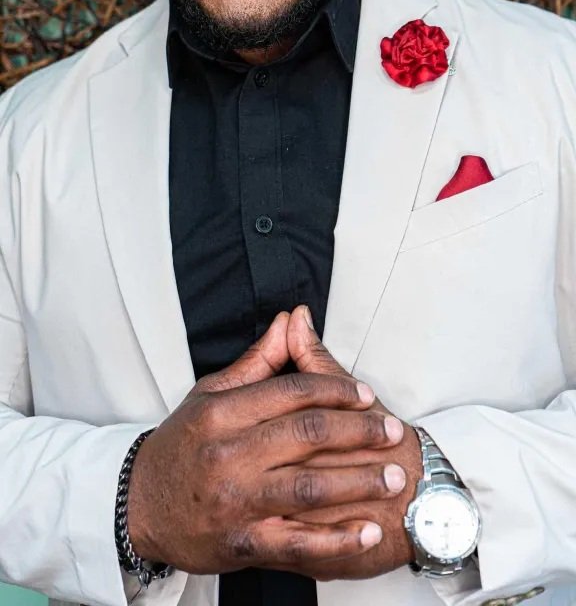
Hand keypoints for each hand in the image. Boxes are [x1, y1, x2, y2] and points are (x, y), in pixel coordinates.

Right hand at [127, 312, 405, 577]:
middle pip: (307, 435)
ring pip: (310, 487)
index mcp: (221, 413)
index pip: (291, 392)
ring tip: (393, 477)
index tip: (366, 395)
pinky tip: (367, 531)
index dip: (336, 390)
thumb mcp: (210, 394)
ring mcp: (237, 501)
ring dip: (359, 482)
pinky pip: (299, 543)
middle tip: (394, 431)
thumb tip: (291, 320)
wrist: (138, 506)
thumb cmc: (181, 447)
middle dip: (360, 432)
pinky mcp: (243, 543)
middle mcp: (229, 455)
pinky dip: (338, 539)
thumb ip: (257, 361)